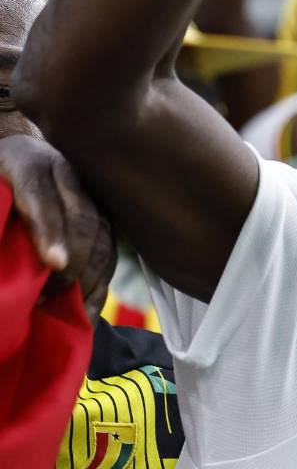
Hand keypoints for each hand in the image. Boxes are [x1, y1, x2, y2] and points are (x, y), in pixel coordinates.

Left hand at [0, 134, 115, 322]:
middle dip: (73, 260)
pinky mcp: (101, 217)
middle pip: (83, 217)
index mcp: (26, 162)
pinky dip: (99, 284)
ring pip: (103, 236)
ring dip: (87, 277)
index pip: (40, 195)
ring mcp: (90, 195)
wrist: (14, 162)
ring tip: (63, 308)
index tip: (54, 263)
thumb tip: (10, 249)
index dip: (50, 230)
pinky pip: (109, 252)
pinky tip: (86, 311)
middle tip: (46, 296)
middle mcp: (66, 174)